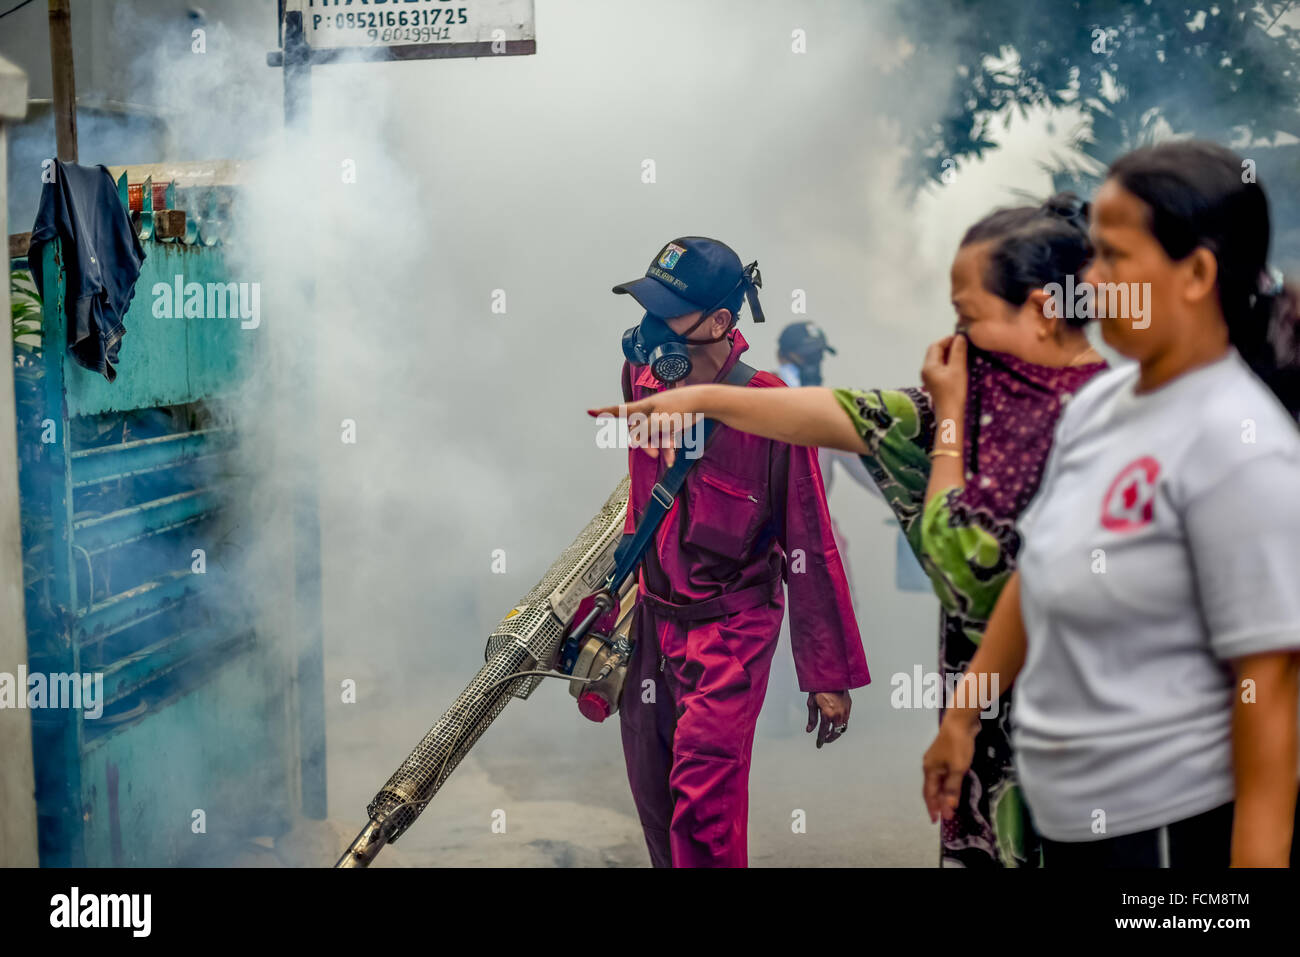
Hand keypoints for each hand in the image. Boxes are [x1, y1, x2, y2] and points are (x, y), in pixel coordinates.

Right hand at [588, 387, 710, 466]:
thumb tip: (632, 441)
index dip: (604, 412)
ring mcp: (661, 416)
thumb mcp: (658, 422)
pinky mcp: (672, 421)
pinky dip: (668, 447)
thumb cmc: (679, 408)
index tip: (589, 411)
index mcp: (643, 407)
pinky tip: (673, 459)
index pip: (619, 410)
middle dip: (646, 444)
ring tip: (670, 459)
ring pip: (654, 436)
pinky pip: (665, 436)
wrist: (703, 401)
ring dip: (660, 448)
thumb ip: (643, 432)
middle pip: (639, 431)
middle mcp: (650, 411)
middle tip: (655, 455)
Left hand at [806, 690, 850, 748]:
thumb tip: (810, 730)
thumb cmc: (819, 689)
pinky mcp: (848, 707)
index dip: (820, 740)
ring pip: (842, 728)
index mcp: (827, 714)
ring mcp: (845, 711)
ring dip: (836, 732)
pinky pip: (846, 720)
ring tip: (830, 733)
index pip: (823, 732)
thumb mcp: (812, 703)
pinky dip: (841, 724)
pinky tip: (835, 723)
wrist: (831, 677)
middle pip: (835, 733)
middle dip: (830, 738)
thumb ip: (812, 719)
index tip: (818, 744)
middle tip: (824, 739)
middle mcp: (838, 715)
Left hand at [920, 335, 967, 412]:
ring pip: (937, 359)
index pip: (936, 345)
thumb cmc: (954, 392)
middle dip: (948, 346)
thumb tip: (960, 337)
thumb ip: (958, 352)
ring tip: (962, 354)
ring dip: (948, 354)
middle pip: (934, 351)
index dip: (948, 340)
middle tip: (962, 345)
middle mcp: (925, 370)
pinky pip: (939, 367)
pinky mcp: (933, 382)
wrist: (950, 414)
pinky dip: (947, 362)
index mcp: (928, 366)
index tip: (962, 338)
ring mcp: (928, 377)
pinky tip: (958, 365)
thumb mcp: (958, 369)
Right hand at [922, 710, 978, 822]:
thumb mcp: (958, 769)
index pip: (929, 794)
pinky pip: (944, 774)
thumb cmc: (958, 745)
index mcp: (929, 769)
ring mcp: (937, 759)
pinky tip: (954, 788)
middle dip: (939, 803)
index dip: (933, 808)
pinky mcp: (945, 755)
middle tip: (946, 817)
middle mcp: (930, 765)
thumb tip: (948, 807)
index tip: (936, 821)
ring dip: (943, 794)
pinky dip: (948, 784)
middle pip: (933, 788)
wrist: (961, 721)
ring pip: (939, 781)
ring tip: (950, 805)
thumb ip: (953, 789)